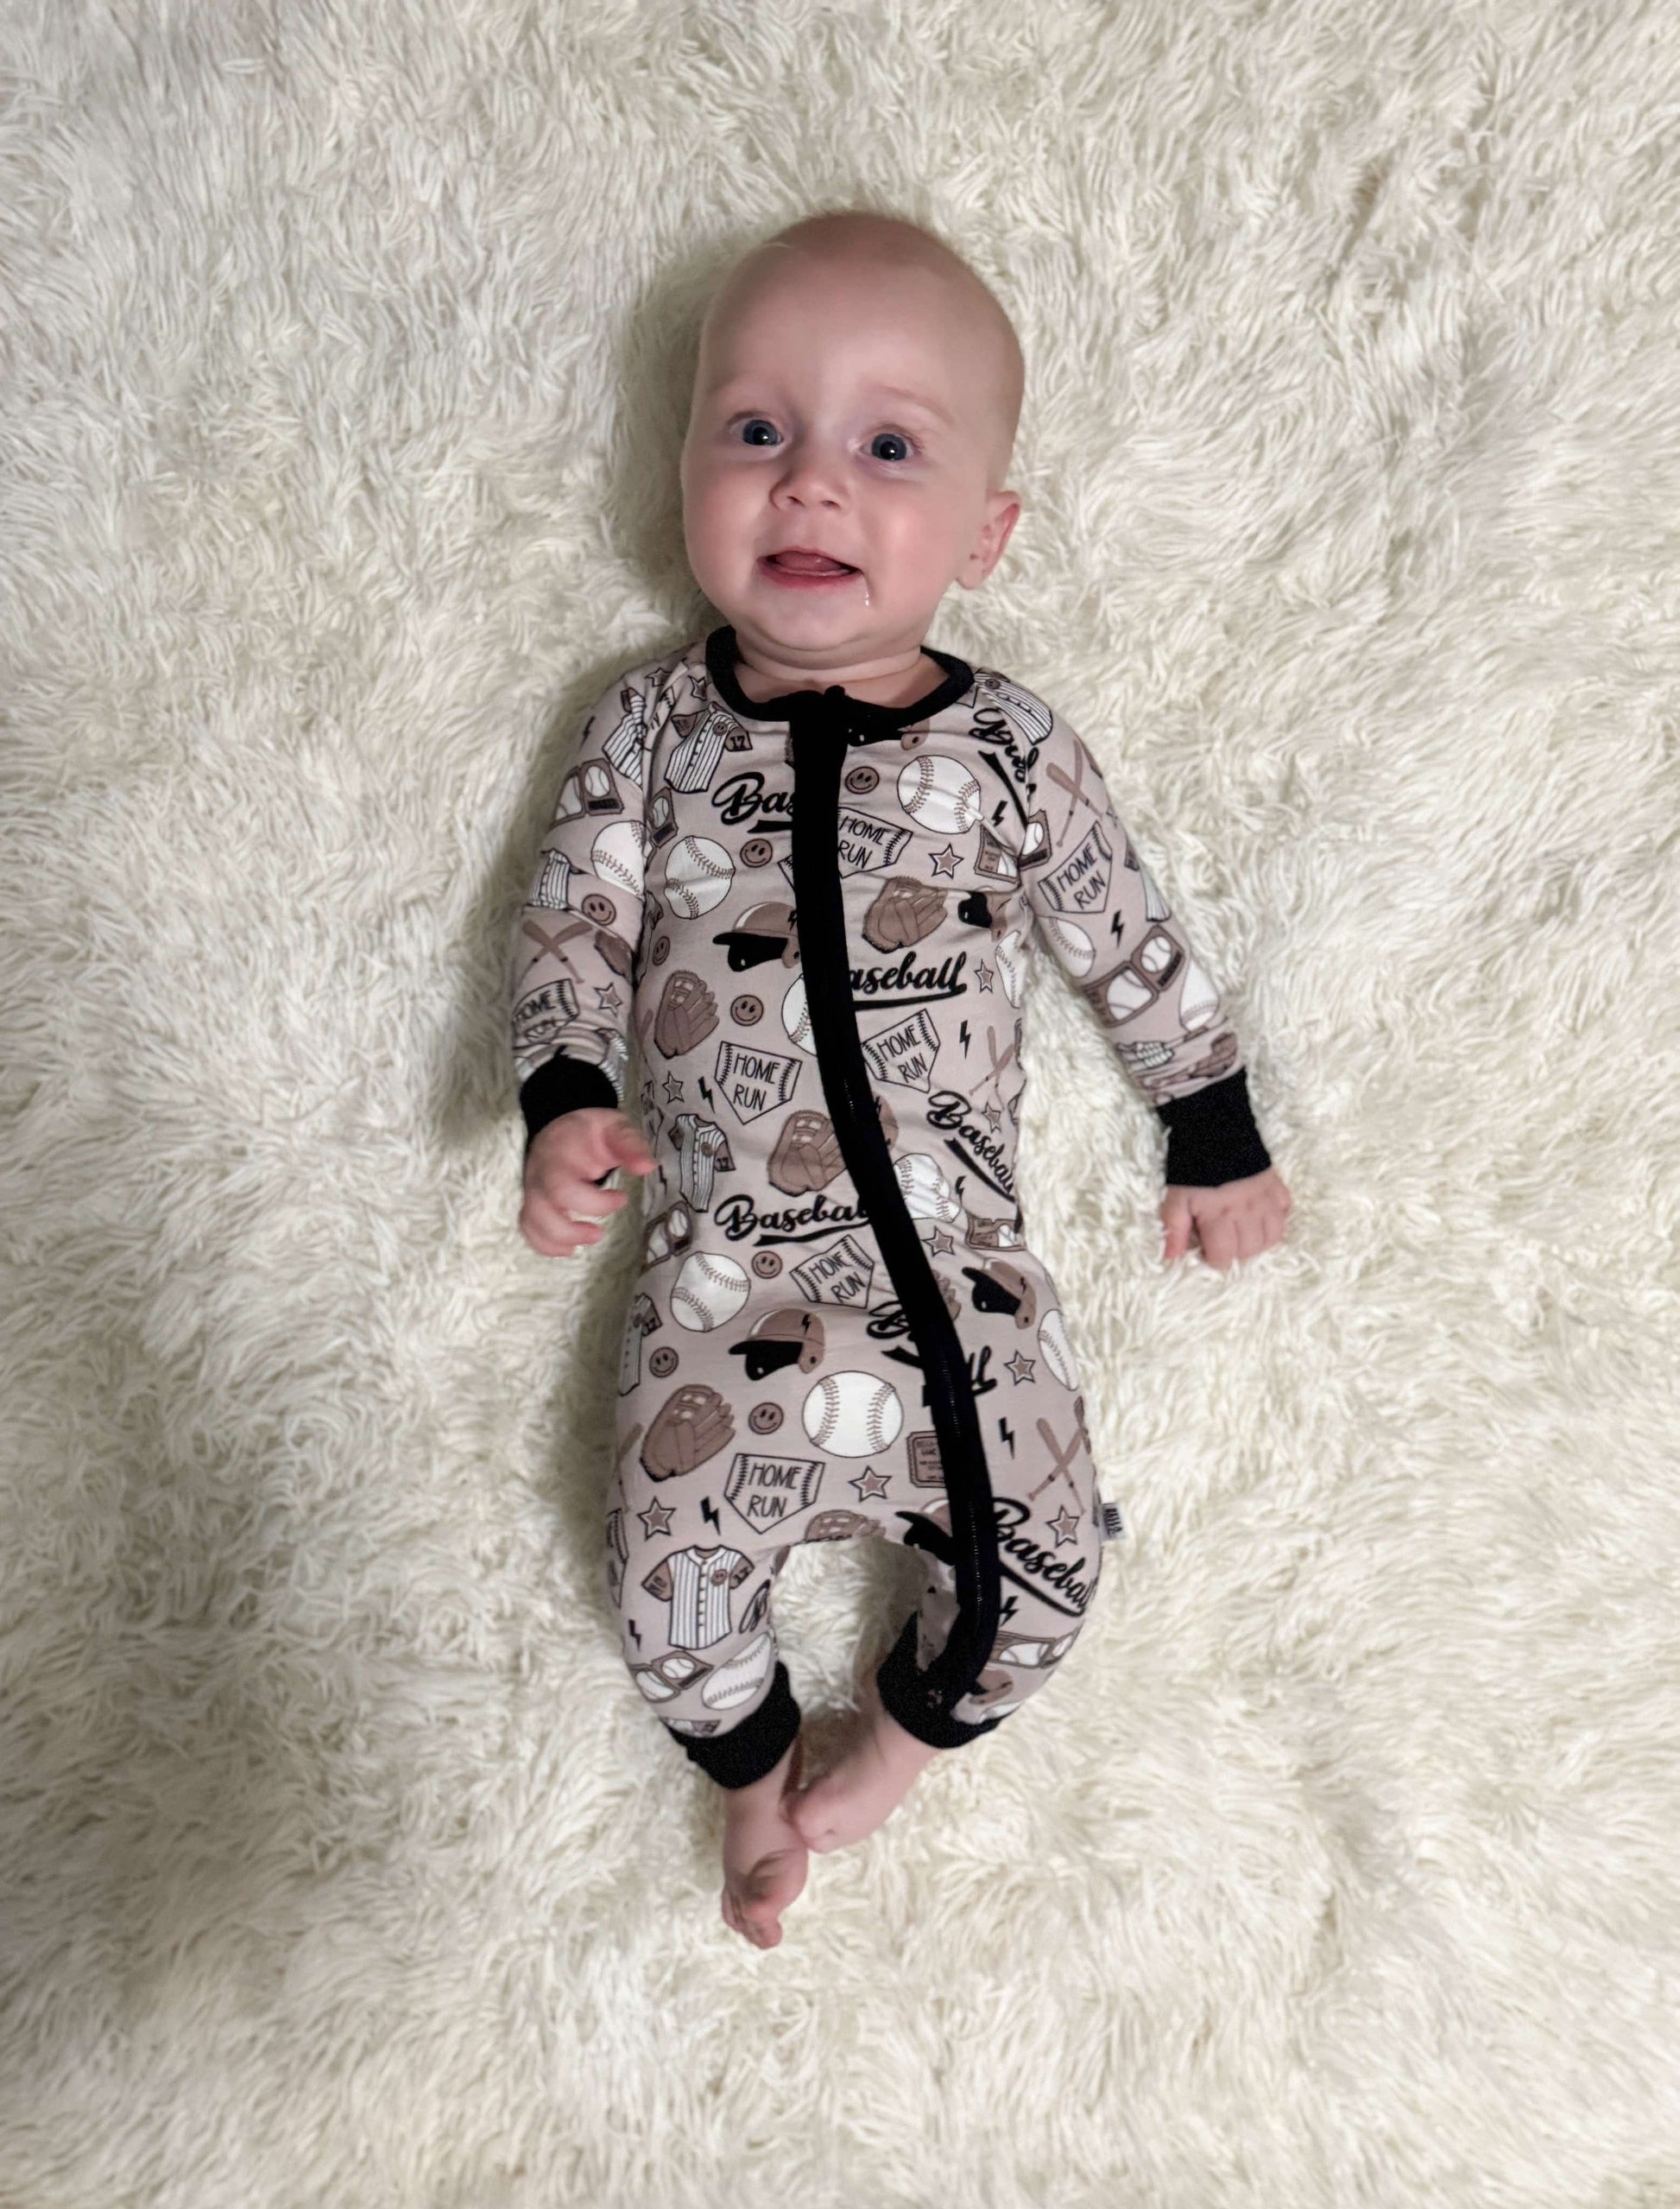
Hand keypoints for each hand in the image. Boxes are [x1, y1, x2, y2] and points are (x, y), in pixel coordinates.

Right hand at [519, 1108, 657, 1257]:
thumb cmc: (591, 1131)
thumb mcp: (614, 1127)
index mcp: (557, 1154)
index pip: (563, 1186)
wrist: (563, 1125)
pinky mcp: (532, 1201)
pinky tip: (569, 1249)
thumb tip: (647, 1167)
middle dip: (569, 1230)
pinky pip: (528, 1227)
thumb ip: (630, 1145)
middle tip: (599, 1233)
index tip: (622, 1199)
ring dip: (558, 1240)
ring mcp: (532, 1189)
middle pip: (541, 1209)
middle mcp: (539, 1174)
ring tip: (590, 1239)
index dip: (593, 1202)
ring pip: (531, 1221)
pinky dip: (545, 1244)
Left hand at [1161, 1166, 1290, 1270]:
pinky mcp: (1278, 1187)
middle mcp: (1247, 1212)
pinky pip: (1286, 1214)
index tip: (1207, 1249)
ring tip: (1243, 1234)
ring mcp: (1266, 1200)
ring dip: (1258, 1241)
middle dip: (1235, 1252)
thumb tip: (1171, 1260)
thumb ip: (1174, 1230)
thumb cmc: (1191, 1168)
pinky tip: (1260, 1216)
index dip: (1213, 1258)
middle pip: (1250, 1250)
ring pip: (1272, 1237)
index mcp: (1219, 1216)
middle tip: (1224, 1240)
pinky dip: (1275, 1221)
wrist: (1216, 1130)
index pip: (1223, 1256)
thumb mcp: (1175, 1199)